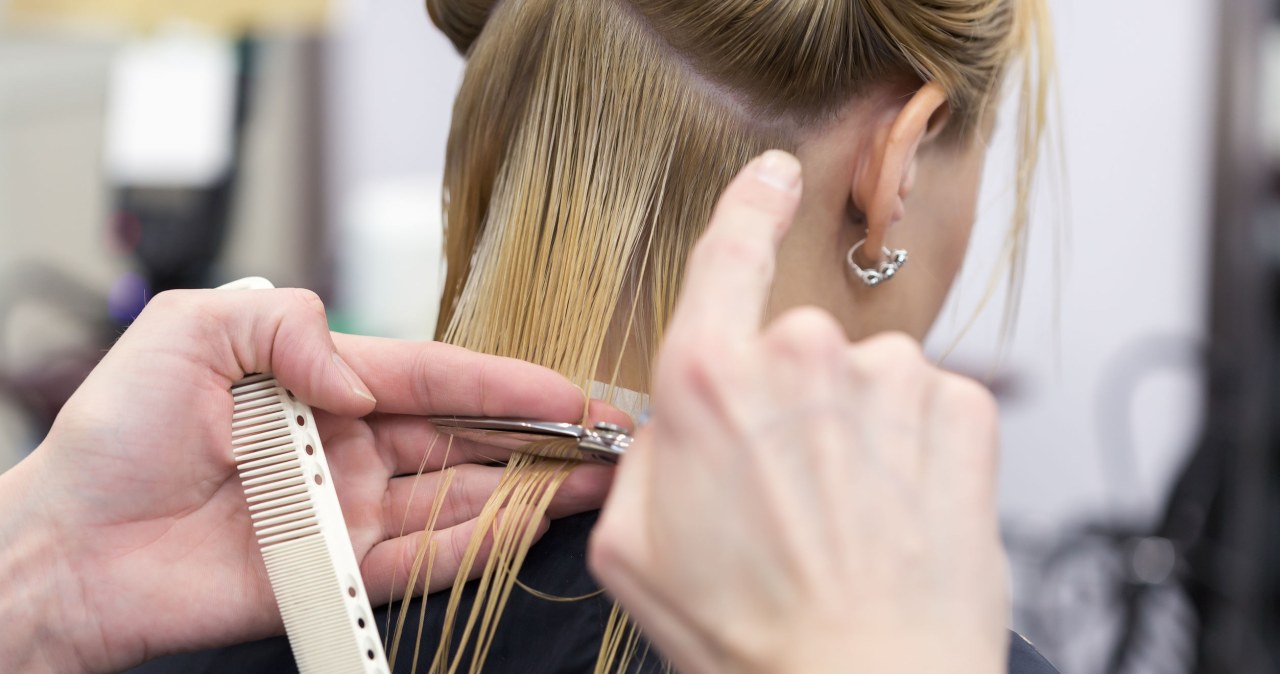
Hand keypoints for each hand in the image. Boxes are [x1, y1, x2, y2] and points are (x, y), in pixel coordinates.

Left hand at [0, 288, 616, 673]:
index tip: (569, 388)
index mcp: (327, 385)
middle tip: (607, 440)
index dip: (508, 381)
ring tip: (591, 484)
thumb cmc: (115, 435)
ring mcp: (349, 515)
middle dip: (540, 438)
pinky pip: (420, 563)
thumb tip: (362, 376)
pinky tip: (523, 529)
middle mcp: (352, 449)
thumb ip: (290, 323)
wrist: (68, 546)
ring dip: (526, 493)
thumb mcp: (191, 329)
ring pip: (459, 501)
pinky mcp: (337, 575)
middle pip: (468, 440)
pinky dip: (473, 549)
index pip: (439, 378)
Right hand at [590, 151, 1007, 673]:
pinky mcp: (962, 409)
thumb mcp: (632, 546)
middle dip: (788, 404)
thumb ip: (642, 456)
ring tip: (845, 520)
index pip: (727, 251)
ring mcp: (891, 378)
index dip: (748, 206)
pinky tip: (895, 513)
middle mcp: (803, 355)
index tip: (770, 182)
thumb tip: (669, 428)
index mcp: (710, 379)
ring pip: (864, 380)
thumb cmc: (747, 630)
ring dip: (855, 431)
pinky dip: (913, 448)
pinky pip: (927, 405)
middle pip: (794, 345)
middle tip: (786, 496)